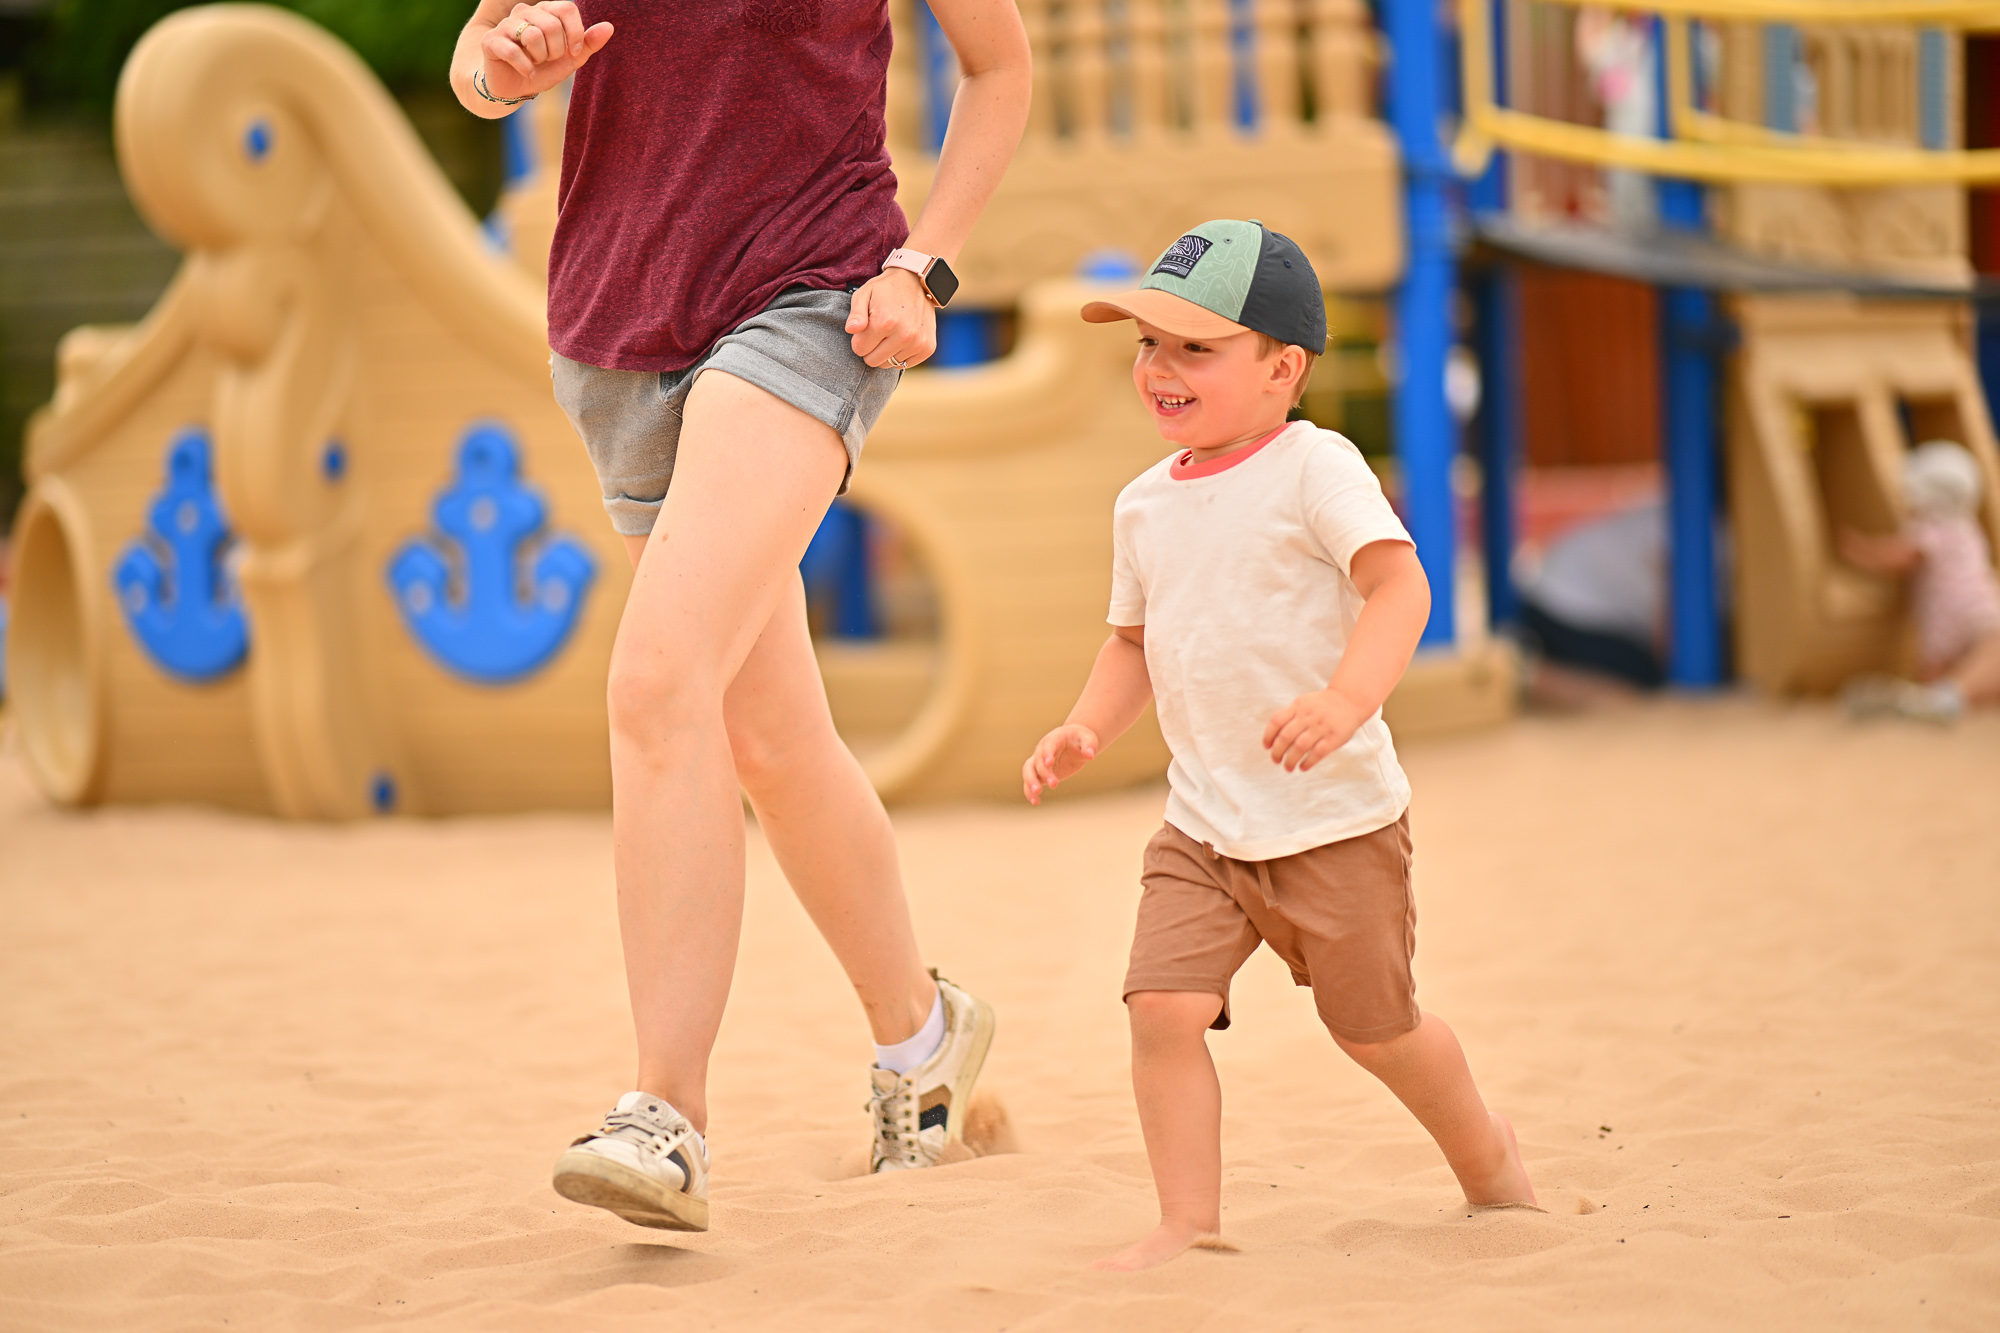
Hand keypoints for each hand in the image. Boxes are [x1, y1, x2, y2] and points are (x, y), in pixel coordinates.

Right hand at [480, 2, 612, 101]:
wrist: (515, 88)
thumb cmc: (544, 69)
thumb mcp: (571, 59)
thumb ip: (589, 43)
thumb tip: (609, 27)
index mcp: (546, 12)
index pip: (567, 8)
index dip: (575, 33)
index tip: (574, 52)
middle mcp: (525, 12)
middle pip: (551, 25)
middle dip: (555, 50)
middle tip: (547, 59)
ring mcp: (506, 25)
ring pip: (533, 35)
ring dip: (539, 58)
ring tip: (535, 62)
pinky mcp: (491, 41)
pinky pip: (514, 51)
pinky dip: (526, 68)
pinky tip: (527, 73)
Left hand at [846, 268, 936, 369]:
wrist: (916, 282)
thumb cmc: (885, 290)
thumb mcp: (864, 294)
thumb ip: (855, 314)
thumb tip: (851, 330)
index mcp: (884, 322)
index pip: (859, 349)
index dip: (859, 339)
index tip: (865, 328)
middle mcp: (903, 335)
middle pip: (873, 361)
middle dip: (871, 348)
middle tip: (877, 332)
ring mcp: (917, 342)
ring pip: (889, 364)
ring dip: (887, 352)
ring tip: (891, 333)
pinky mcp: (928, 348)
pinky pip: (905, 364)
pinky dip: (901, 354)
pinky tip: (902, 339)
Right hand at [1023, 724, 1100, 804]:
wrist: (1075, 742)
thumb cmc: (1081, 738)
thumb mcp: (1088, 738)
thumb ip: (1089, 745)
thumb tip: (1090, 755)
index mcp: (1053, 738)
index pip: (1048, 745)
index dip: (1047, 754)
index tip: (1049, 763)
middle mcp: (1042, 749)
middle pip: (1038, 760)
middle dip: (1044, 773)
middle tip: (1054, 784)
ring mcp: (1038, 761)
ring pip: (1028, 770)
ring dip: (1030, 782)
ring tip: (1037, 794)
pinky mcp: (1040, 773)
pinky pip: (1030, 781)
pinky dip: (1030, 791)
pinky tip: (1036, 802)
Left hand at [1262, 688, 1367, 772]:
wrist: (1350, 699)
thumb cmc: (1322, 705)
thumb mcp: (1304, 702)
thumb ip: (1290, 716)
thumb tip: (1273, 739)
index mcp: (1298, 706)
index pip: (1277, 721)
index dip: (1268, 736)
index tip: (1267, 747)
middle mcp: (1308, 716)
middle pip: (1286, 736)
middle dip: (1277, 752)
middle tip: (1276, 760)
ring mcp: (1321, 726)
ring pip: (1300, 747)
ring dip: (1290, 760)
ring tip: (1288, 767)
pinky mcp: (1334, 737)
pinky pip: (1317, 753)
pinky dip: (1307, 762)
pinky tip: (1303, 767)